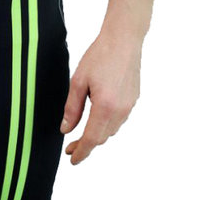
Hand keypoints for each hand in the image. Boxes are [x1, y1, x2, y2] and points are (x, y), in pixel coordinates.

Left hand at [59, 30, 140, 162]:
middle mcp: (120, 110)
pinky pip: (119, 119)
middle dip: (87, 145)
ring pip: (111, 130)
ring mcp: (129, 106)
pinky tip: (97, 117)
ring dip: (97, 134)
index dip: (81, 152)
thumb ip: (72, 108)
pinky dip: (107, 124)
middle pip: (102, 137)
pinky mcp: (133, 100)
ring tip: (82, 133)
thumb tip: (66, 129)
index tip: (72, 160)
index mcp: (105, 107)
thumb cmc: (100, 56)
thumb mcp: (78, 82)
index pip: (91, 139)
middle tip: (71, 147)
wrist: (124, 40)